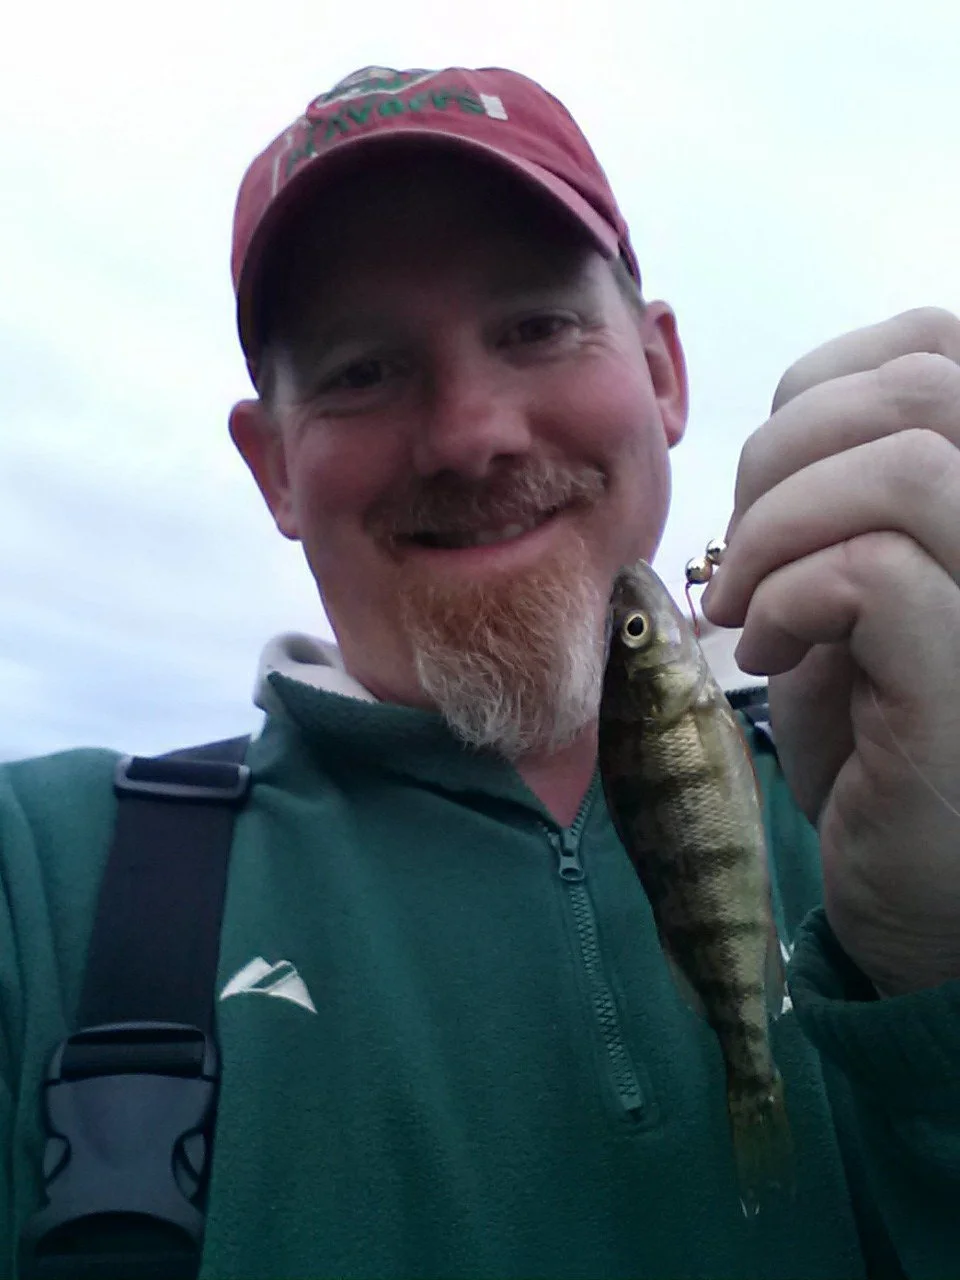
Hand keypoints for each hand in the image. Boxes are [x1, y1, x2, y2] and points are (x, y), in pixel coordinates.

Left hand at [701, 308, 959, 995]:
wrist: (903, 882)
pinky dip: (787, 596)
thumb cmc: (873, 727)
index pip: (932, 344)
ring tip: (744, 604)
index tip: (768, 486)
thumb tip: (786, 431)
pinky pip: (874, 571)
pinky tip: (767, 653)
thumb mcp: (851, 584)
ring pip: (907, 466)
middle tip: (740, 552)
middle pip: (921, 385)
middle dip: (781, 455)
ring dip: (779, 527)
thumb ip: (842, 488)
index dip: (819, 391)